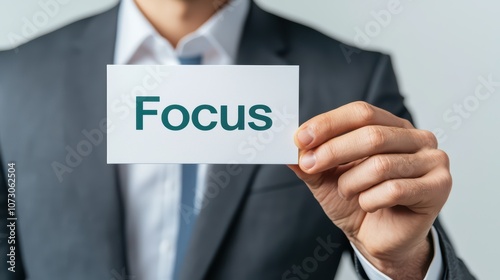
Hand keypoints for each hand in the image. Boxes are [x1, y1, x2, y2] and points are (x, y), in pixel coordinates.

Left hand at [289, 101, 450, 278]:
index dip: (329, 123)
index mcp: (392, 126)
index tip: (300, 138)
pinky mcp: (438, 187)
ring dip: (351, 183)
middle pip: (371, 135)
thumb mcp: (326, 178)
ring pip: (379, 165)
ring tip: (347, 193)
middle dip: (333, 151)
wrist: (380, 239)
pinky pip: (394, 190)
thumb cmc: (357, 202)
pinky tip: (369, 205)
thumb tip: (286, 149)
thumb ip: (310, 161)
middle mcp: (417, 138)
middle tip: (309, 165)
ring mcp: (433, 161)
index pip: (361, 113)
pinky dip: (370, 200)